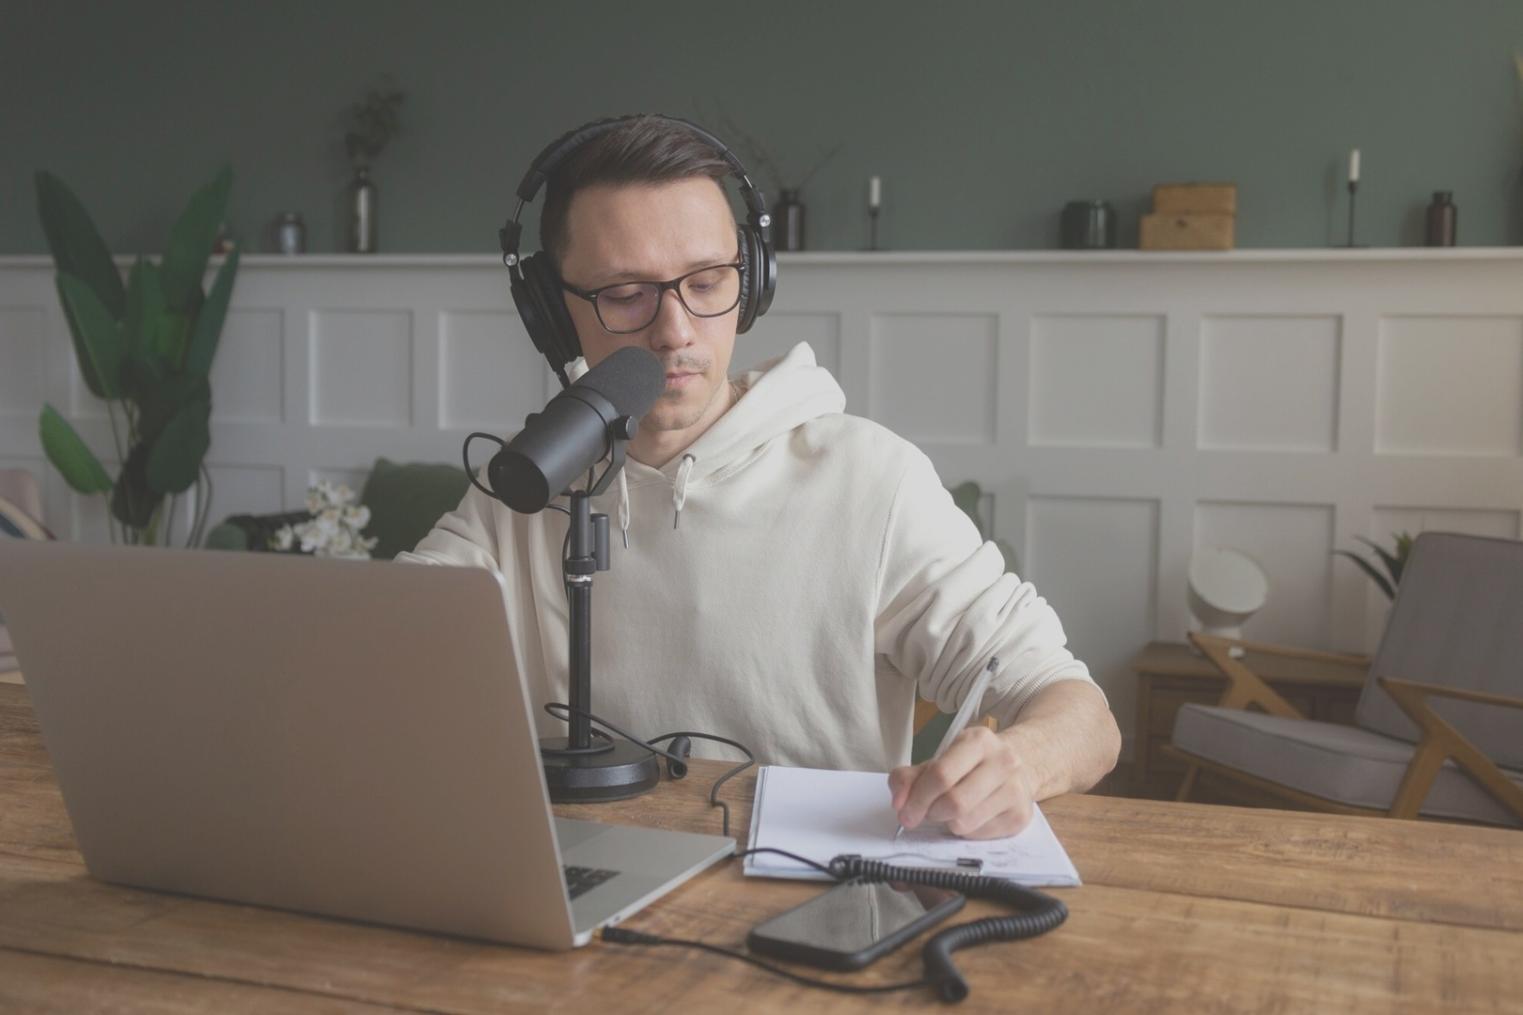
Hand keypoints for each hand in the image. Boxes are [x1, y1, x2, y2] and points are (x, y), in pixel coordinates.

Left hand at [888, 726, 1037, 839]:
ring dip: (948, 823)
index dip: (917, 798)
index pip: (941, 775)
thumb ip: (910, 778)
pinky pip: (979, 836)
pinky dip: (966, 832)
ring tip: (950, 812)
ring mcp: (1016, 789)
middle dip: (931, 813)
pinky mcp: (1021, 816)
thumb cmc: (970, 766)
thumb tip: (899, 803)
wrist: (1017, 767)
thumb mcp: (940, 761)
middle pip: (954, 802)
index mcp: (978, 741)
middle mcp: (1003, 762)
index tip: (904, 812)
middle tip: (926, 813)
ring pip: (966, 823)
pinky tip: (971, 817)